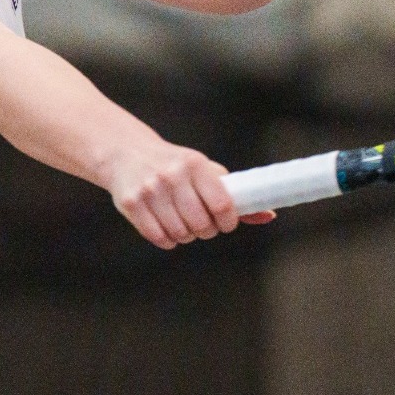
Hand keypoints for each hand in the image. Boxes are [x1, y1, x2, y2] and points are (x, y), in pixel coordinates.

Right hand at [108, 136, 275, 249]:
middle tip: (202, 225)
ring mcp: (149, 190)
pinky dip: (167, 240)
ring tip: (182, 224)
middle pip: (201, 224)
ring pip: (180, 233)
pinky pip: (158, 237)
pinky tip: (166, 229)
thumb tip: (268, 216)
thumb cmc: (174, 166)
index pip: (222, 204)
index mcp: (195, 164)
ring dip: (186, 236)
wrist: (126, 153)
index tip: (225, 223)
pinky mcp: (130, 203)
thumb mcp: (204, 171)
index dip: (228, 221)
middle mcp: (172, 175)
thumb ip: (233, 195)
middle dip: (206, 231)